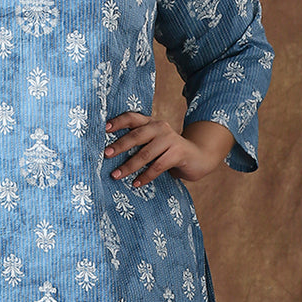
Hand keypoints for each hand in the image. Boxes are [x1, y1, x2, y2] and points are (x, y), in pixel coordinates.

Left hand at [103, 111, 231, 186]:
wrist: (198, 156)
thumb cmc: (168, 152)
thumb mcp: (153, 143)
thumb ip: (138, 143)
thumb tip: (109, 154)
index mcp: (150, 122)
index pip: (131, 117)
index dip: (117, 122)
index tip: (103, 129)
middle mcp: (160, 127)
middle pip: (136, 135)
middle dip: (119, 146)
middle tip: (105, 155)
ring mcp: (170, 139)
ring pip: (145, 153)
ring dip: (129, 166)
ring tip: (116, 175)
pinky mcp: (178, 152)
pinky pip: (158, 166)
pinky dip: (145, 176)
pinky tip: (136, 183)